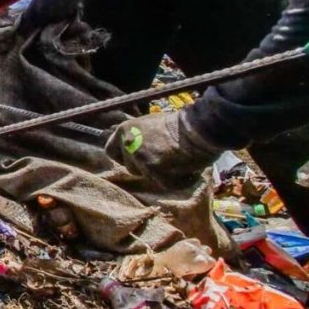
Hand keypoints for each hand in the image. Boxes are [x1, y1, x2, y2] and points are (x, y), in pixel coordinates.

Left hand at [105, 111, 223, 186]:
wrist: (197, 127)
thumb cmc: (180, 124)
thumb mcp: (150, 124)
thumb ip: (139, 137)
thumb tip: (135, 149)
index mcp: (125, 130)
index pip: (111, 151)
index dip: (123, 157)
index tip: (136, 160)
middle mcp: (128, 144)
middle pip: (130, 167)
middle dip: (145, 168)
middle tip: (165, 160)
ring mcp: (140, 158)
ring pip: (147, 177)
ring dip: (161, 174)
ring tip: (179, 162)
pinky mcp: (154, 171)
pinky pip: (165, 184)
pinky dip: (177, 181)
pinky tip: (188, 169)